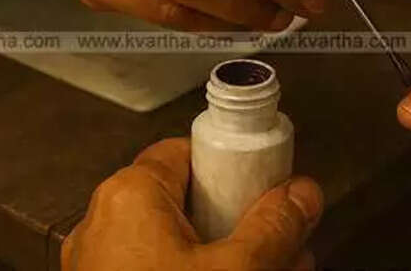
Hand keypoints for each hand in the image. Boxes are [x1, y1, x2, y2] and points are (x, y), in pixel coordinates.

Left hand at [62, 138, 321, 270]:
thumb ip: (277, 225)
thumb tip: (304, 193)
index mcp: (132, 195)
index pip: (192, 151)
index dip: (238, 166)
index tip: (273, 188)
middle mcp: (107, 225)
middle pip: (194, 203)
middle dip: (251, 225)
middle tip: (291, 248)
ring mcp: (106, 268)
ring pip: (185, 247)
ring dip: (239, 259)